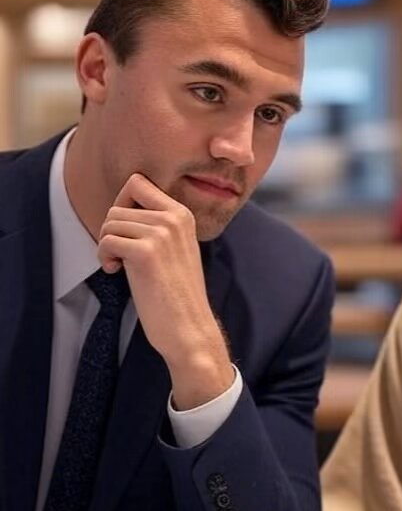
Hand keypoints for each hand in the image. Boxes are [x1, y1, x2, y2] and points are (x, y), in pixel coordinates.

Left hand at [98, 173, 234, 408]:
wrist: (189, 328)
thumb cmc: (177, 295)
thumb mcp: (174, 249)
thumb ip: (156, 225)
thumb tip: (120, 208)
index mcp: (182, 214)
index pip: (138, 182)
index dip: (121, 203)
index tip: (124, 230)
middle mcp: (173, 218)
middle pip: (118, 205)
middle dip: (111, 230)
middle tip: (120, 254)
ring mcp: (161, 233)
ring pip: (110, 222)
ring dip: (106, 245)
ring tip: (120, 266)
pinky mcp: (146, 252)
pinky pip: (107, 240)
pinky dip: (104, 256)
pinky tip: (116, 271)